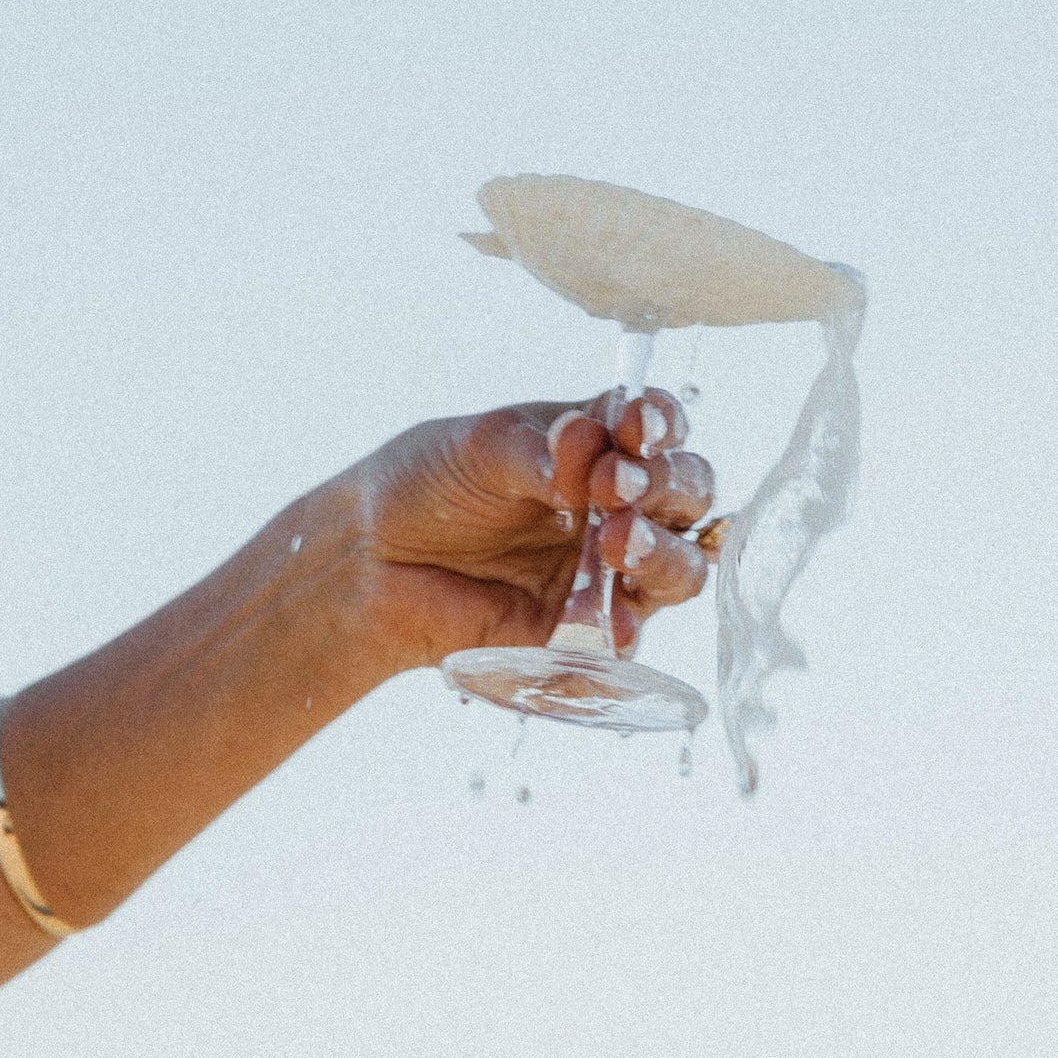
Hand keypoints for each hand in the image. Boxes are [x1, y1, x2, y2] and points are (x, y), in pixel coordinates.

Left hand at [334, 389, 714, 676]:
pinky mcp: (586, 629)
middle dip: (665, 486)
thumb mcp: (481, 449)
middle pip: (686, 494)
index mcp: (599, 445)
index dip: (660, 424)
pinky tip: (606, 616)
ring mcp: (609, 569)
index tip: (636, 425)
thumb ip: (541, 452)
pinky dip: (625, 623)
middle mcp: (618, 505)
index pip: (657, 428)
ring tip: (617, 541)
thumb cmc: (429, 485)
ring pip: (679, 565)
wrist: (371, 561)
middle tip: (618, 485)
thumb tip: (590, 443)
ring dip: (660, 551)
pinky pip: (629, 633)